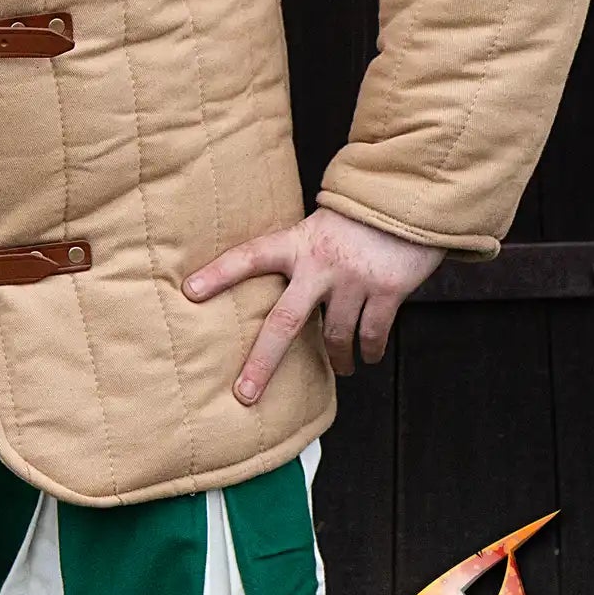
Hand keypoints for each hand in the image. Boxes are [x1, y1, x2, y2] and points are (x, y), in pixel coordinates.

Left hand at [181, 208, 444, 405]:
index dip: (219, 273)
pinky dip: (370, 351)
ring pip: (335, 336)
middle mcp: (320, 263)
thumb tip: (275, 291)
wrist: (404, 199)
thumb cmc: (354, 217)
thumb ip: (297, 256)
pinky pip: (373, 334)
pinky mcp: (387, 290)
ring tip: (341, 368)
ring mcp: (353, 279)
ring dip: (337, 359)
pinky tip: (368, 357)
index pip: (249, 257)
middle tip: (245, 395)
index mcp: (296, 242)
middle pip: (284, 321)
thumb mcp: (315, 227)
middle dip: (263, 362)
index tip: (189, 291)